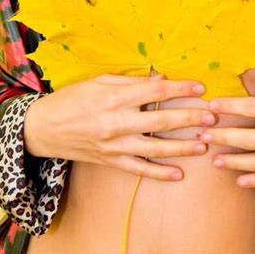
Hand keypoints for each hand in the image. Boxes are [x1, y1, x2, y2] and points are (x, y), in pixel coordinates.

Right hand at [23, 74, 217, 181]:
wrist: (43, 128)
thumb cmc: (72, 99)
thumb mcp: (99, 81)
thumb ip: (131, 82)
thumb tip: (161, 79)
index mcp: (113, 98)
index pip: (154, 92)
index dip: (179, 88)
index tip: (200, 87)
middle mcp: (115, 123)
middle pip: (160, 121)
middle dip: (188, 118)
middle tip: (211, 117)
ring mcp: (113, 145)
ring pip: (154, 149)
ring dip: (181, 147)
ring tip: (203, 145)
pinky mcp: (110, 161)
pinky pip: (138, 169)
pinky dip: (158, 173)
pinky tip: (178, 174)